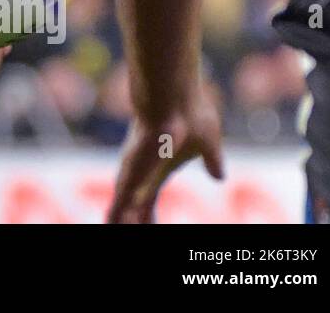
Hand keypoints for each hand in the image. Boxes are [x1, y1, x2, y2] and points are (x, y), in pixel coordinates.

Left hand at [107, 88, 223, 223]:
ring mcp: (133, 172)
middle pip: (131, 206)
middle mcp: (140, 172)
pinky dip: (116, 215)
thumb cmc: (191, 114)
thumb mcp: (208, 144)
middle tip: (126, 231)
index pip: (148, 198)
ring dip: (118, 218)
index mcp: (157, 168)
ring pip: (121, 205)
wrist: (174, 97)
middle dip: (130, 221)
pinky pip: (120, 201)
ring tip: (111, 229)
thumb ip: (212, 162)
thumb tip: (219, 177)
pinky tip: (110, 224)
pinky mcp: (131, 170)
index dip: (147, 215)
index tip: (147, 226)